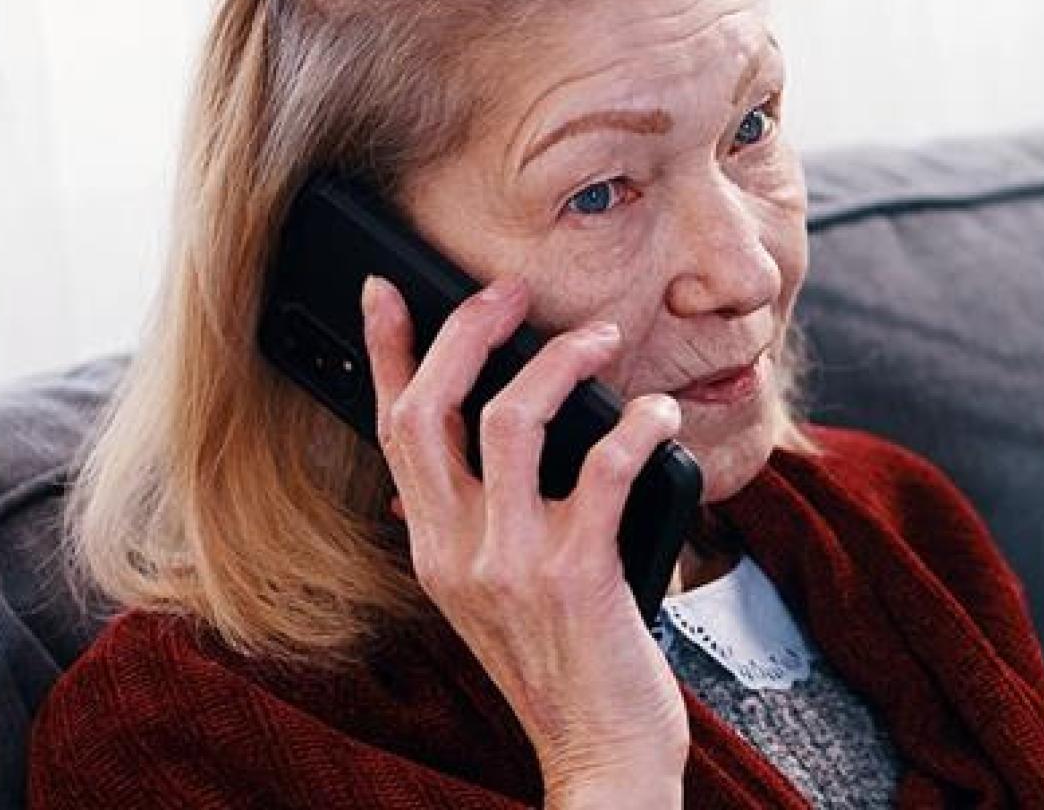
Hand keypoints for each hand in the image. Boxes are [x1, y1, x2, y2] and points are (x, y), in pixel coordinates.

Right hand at [361, 274, 687, 805]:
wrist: (599, 754)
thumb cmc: (562, 668)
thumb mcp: (490, 599)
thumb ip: (471, 533)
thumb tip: (454, 468)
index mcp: (432, 549)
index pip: (390, 431)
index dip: (387, 352)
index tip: (386, 291)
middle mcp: (456, 551)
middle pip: (431, 409)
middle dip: (466, 330)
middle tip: (510, 290)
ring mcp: (512, 562)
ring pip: (510, 420)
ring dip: (559, 362)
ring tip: (602, 338)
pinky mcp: (577, 572)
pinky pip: (602, 468)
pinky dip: (635, 424)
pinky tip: (657, 412)